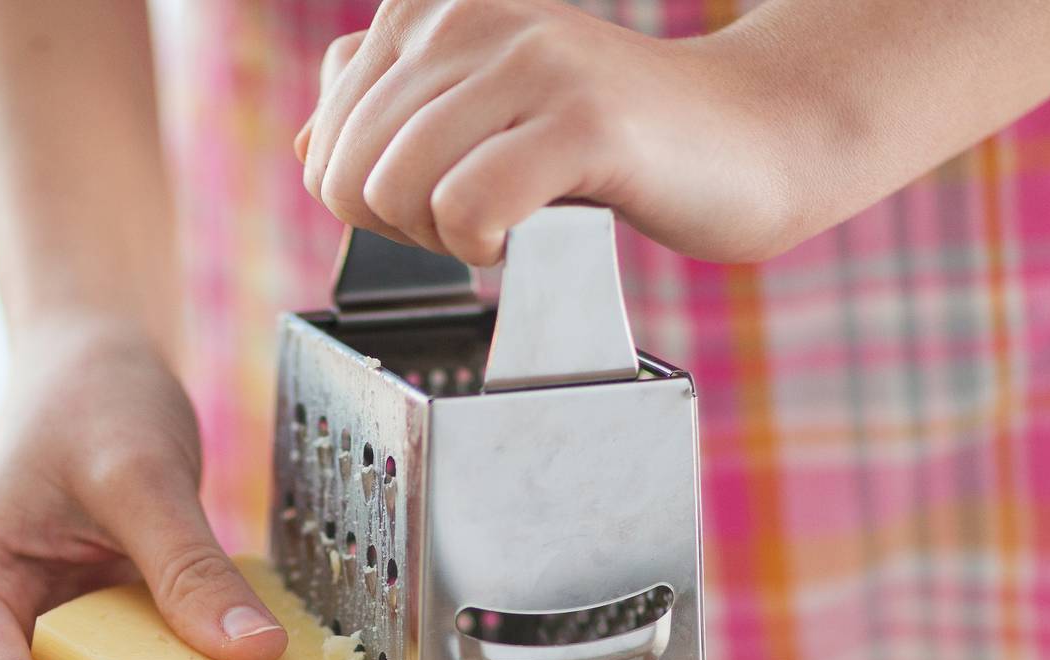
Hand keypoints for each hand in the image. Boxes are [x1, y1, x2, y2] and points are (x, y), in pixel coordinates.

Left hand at [296, 0, 797, 265]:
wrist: (744, 138)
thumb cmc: (605, 137)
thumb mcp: (478, 109)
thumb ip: (388, 111)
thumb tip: (305, 145)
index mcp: (431, 8)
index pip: (325, 144)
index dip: (375, 200)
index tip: (451, 188)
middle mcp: (469, 15)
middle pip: (348, 175)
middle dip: (403, 228)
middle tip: (483, 216)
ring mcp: (528, 62)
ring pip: (397, 191)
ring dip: (446, 240)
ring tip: (512, 217)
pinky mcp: (581, 119)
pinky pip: (467, 209)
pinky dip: (486, 246)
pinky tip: (531, 230)